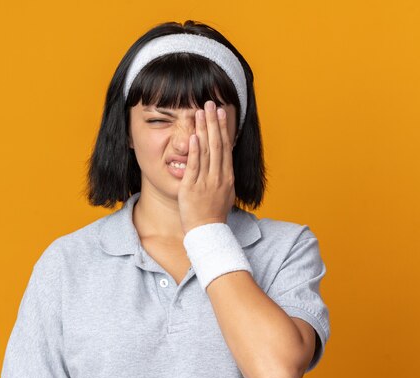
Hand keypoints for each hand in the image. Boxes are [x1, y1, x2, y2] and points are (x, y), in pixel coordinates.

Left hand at [178, 99, 235, 234]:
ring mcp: (206, 181)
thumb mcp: (225, 193)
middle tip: (210, 103)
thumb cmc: (214, 214)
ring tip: (200, 112)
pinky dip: (194, 150)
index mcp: (227, 176)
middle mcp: (219, 176)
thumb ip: (224, 176)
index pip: (225, 147)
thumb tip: (224, 162)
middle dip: (214, 122)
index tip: (221, 112)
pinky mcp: (192, 187)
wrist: (208, 232)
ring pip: (206, 151)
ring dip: (203, 129)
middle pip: (217, 144)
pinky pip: (194, 166)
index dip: (223, 128)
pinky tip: (192, 136)